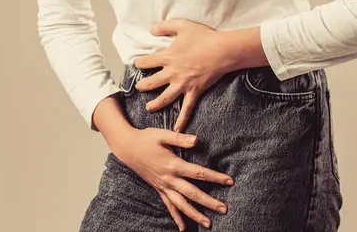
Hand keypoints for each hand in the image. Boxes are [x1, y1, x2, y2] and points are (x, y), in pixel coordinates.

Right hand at [113, 127, 233, 230]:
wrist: (127, 148)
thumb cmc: (145, 139)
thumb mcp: (162, 135)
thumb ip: (180, 138)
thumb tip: (197, 140)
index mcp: (173, 165)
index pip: (199, 173)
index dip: (215, 177)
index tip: (230, 181)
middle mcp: (169, 179)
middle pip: (193, 194)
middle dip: (209, 202)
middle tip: (224, 209)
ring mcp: (163, 186)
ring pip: (181, 205)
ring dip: (195, 215)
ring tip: (209, 224)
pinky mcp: (158, 189)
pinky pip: (169, 206)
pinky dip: (177, 217)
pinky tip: (183, 228)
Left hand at [134, 19, 236, 132]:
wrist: (222, 50)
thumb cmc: (204, 37)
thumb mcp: (182, 25)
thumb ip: (165, 26)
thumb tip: (151, 29)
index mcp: (168, 57)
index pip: (147, 62)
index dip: (140, 63)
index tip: (137, 64)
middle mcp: (172, 73)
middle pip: (152, 82)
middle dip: (143, 86)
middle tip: (139, 87)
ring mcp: (183, 84)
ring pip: (164, 98)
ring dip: (155, 104)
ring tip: (148, 108)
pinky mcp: (194, 92)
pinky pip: (186, 109)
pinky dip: (181, 120)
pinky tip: (177, 129)